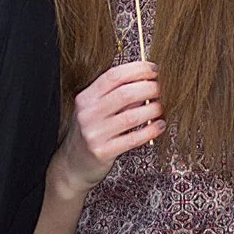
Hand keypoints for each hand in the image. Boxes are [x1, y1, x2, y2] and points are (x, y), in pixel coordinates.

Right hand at [56, 61, 164, 192]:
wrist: (72, 164)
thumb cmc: (90, 132)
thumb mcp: (96, 110)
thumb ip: (117, 96)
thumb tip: (147, 81)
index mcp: (86, 98)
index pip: (113, 76)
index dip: (137, 70)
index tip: (153, 69)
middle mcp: (88, 114)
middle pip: (125, 94)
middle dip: (149, 88)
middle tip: (161, 88)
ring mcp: (94, 133)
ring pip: (132, 116)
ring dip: (152, 109)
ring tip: (161, 107)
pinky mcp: (103, 152)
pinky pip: (133, 139)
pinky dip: (150, 131)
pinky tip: (159, 126)